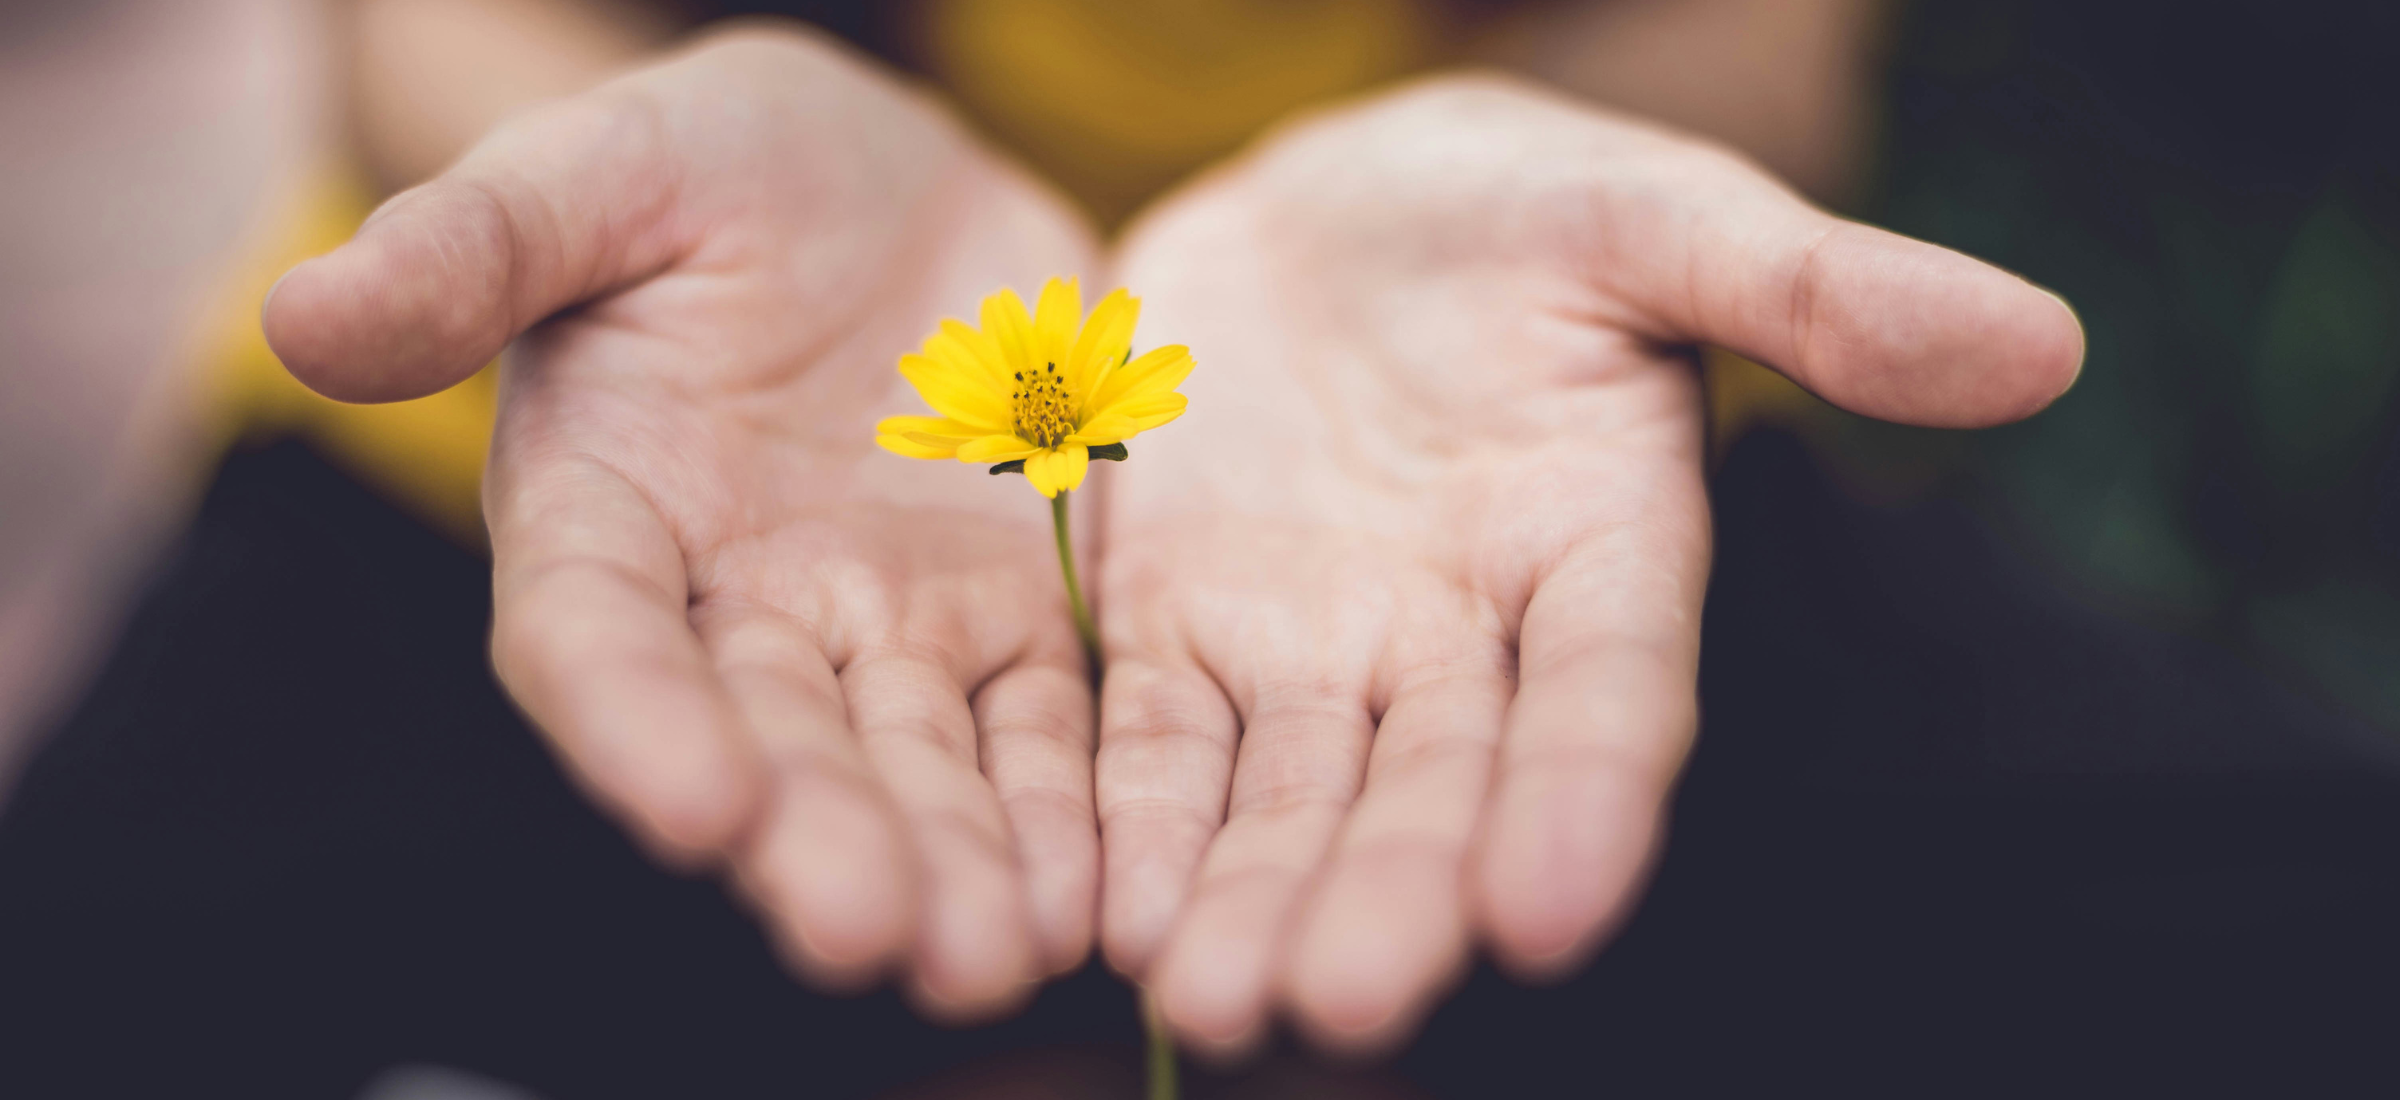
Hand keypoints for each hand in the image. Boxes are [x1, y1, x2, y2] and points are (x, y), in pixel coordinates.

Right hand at [265, 27, 1102, 1017]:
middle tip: (871, 934)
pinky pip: (1040, 724)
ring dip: (952, 861)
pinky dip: (1065, 807)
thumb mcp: (604, 168)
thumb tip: (302, 312)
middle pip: (770, 740)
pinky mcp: (1010, 615)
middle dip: (818, 839)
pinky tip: (1095, 892)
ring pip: (914, 761)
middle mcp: (736, 603)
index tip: (695, 807)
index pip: (597, 637)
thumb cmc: (715, 164)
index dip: (637, 724)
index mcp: (606, 509)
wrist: (889, 179)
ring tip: (993, 951)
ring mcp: (881, 622)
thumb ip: (477, 246)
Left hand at [1093, 74, 2081, 1053]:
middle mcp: (1462, 637)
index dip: (1585, 799)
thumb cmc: (1515, 208)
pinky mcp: (1179, 629)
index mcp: (1601, 549)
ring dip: (1252, 897)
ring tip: (1212, 998)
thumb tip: (2040, 343)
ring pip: (1290, 795)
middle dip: (1392, 894)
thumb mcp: (1652, 216)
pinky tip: (1108, 911)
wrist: (1323, 207)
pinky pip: (1154, 742)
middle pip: (1435, 786)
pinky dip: (1134, 823)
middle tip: (1341, 1003)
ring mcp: (1315, 647)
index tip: (1550, 911)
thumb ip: (1814, 288)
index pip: (1609, 695)